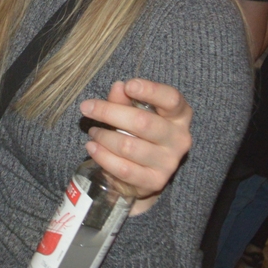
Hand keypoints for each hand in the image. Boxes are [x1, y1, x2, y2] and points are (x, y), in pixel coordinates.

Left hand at [80, 78, 192, 215]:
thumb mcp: (134, 110)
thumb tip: (118, 87)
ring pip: (129, 146)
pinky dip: (103, 156)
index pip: (171, 99)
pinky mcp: (155, 182)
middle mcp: (179, 139)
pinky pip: (124, 169)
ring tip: (92, 131)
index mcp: (180, 115)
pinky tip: (92, 147)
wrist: (144, 171)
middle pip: (143, 122)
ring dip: (104, 136)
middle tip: (87, 108)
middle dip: (109, 112)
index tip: (128, 85)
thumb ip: (125, 99)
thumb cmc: (140, 132)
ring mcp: (169, 163)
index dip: (150, 90)